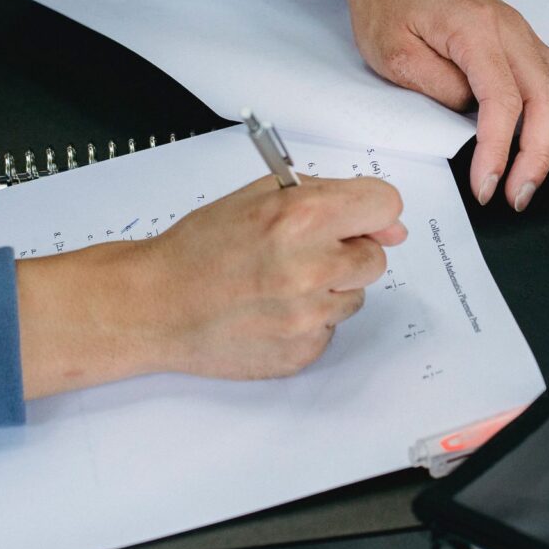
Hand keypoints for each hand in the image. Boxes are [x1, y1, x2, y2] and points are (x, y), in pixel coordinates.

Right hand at [16, 175, 404, 397]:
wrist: (157, 304)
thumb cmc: (200, 246)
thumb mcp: (258, 196)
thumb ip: (326, 196)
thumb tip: (390, 224)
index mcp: (302, 217)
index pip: (385, 204)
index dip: (371, 210)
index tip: (357, 217)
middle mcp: (312, 268)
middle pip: (376, 257)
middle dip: (347, 250)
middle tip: (302, 250)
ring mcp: (308, 316)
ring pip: (354, 295)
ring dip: (328, 286)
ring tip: (277, 281)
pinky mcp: (302, 352)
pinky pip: (330, 329)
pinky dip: (308, 318)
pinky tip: (270, 309)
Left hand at [326, 0, 548, 211]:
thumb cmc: (387, 0)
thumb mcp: (392, 53)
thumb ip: (436, 87)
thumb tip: (470, 117)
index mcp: (475, 29)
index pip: (503, 101)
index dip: (499, 150)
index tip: (488, 184)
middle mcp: (508, 28)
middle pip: (545, 99)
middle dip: (538, 155)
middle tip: (520, 194)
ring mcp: (518, 31)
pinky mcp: (518, 38)